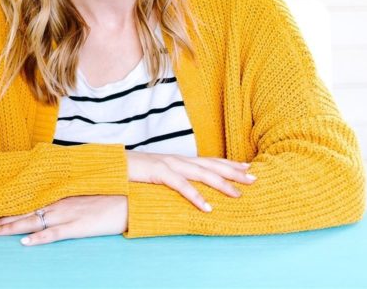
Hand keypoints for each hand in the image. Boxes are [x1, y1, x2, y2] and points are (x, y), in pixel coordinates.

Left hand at [0, 195, 126, 245]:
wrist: (128, 200)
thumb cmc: (106, 197)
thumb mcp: (80, 193)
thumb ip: (63, 196)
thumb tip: (47, 200)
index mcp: (58, 194)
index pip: (28, 200)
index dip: (8, 206)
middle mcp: (59, 202)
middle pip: (25, 211)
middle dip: (2, 218)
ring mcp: (67, 214)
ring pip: (33, 221)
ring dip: (12, 227)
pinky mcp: (78, 227)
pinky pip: (54, 234)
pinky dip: (39, 238)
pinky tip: (25, 243)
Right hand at [126, 152, 255, 211]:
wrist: (113, 164)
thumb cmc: (136, 171)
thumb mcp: (159, 172)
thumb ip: (175, 176)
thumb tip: (190, 186)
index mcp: (180, 159)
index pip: (210, 160)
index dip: (229, 163)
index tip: (248, 167)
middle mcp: (178, 159)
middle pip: (211, 165)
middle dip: (234, 172)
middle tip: (254, 179)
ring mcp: (169, 164)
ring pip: (201, 174)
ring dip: (221, 184)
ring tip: (237, 195)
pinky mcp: (158, 172)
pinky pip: (181, 186)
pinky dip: (196, 196)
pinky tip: (207, 206)